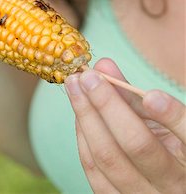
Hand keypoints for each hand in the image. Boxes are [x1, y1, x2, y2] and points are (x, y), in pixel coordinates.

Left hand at [65, 58, 185, 193]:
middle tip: (88, 76)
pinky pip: (96, 174)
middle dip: (107, 105)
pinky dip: (84, 139)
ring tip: (74, 86)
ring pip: (110, 159)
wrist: (165, 183)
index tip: (152, 95)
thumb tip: (103, 65)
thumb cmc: (165, 142)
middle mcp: (173, 185)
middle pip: (137, 145)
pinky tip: (79, 114)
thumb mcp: (161, 119)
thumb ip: (133, 93)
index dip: (170, 116)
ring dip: (86, 117)